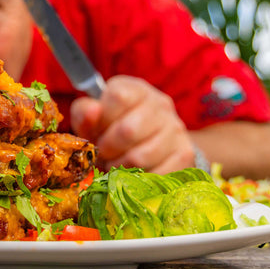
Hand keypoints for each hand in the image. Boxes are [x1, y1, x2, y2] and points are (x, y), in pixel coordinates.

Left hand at [70, 75, 194, 173]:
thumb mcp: (92, 118)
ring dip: (119, 167)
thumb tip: (92, 111)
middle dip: (107, 148)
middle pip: (128, 130)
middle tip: (103, 153)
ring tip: (115, 164)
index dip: (101, 120)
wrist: (150, 144)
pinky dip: (138, 180)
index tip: (97, 130)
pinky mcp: (185, 154)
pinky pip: (155, 175)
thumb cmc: (111, 128)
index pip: (118, 97)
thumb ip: (84, 112)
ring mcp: (175, 128)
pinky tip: (133, 173)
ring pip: (140, 157)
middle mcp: (159, 104)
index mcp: (135, 89)